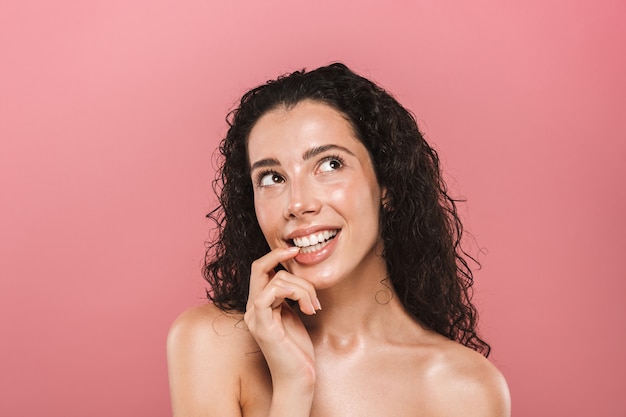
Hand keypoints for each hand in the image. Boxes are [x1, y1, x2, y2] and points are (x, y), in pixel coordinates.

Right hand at [244, 247, 320, 389]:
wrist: (298, 377)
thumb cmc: (298, 350)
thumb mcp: (294, 314)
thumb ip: (290, 296)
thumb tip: (296, 275)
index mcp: (259, 304)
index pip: (260, 270)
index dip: (275, 256)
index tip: (295, 251)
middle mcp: (252, 308)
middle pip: (259, 267)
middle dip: (281, 257)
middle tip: (300, 256)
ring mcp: (255, 317)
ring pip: (276, 280)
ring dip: (303, 287)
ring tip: (314, 305)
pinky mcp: (263, 325)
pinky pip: (272, 293)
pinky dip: (295, 293)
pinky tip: (308, 308)